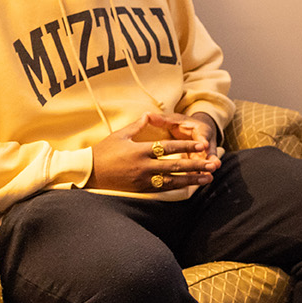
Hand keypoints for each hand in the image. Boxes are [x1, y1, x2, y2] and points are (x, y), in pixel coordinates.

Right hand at [87, 113, 219, 192]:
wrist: (89, 173)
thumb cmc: (104, 151)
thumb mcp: (120, 135)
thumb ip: (138, 125)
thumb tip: (150, 113)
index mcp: (139, 151)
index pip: (168, 148)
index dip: (186, 147)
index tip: (201, 145)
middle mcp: (143, 167)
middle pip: (174, 166)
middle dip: (195, 165)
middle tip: (212, 164)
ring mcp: (143, 180)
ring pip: (172, 181)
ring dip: (192, 179)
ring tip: (208, 178)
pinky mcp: (142, 189)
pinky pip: (164, 188)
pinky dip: (179, 187)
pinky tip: (191, 185)